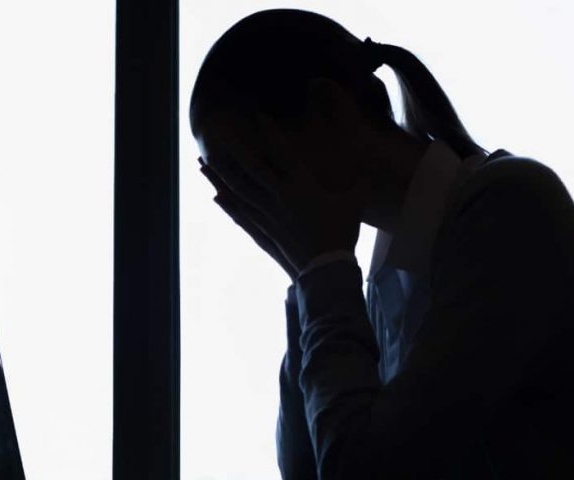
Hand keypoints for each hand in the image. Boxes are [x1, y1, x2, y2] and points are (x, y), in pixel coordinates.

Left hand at [206, 114, 362, 273]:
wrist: (327, 268)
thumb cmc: (343, 232)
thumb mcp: (355, 202)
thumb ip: (359, 180)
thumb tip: (370, 161)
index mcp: (303, 185)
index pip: (283, 153)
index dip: (271, 134)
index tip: (258, 117)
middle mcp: (280, 196)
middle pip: (251, 168)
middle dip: (233, 149)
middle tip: (216, 134)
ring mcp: (269, 214)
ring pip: (239, 190)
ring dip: (220, 175)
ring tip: (203, 163)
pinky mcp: (264, 231)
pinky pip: (241, 214)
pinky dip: (228, 205)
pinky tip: (216, 197)